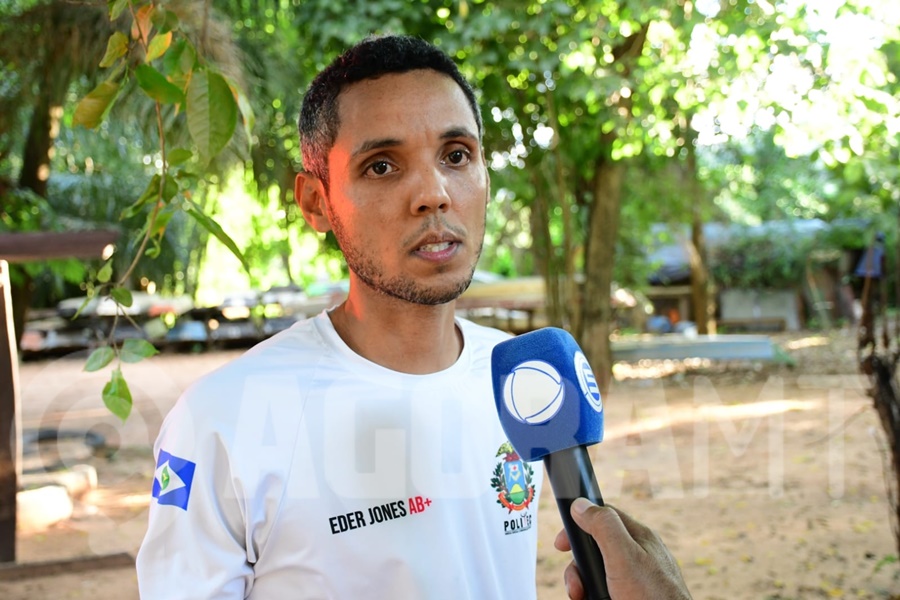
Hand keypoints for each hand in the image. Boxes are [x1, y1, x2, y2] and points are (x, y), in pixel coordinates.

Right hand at [553, 498, 691, 599]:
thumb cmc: (653, 596)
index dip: (579, 525)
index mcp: (639, 537)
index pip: (604, 517)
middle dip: (579, 567)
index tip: (561, 545)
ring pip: (599, 574)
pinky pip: (605, 591)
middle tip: (576, 587)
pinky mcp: (631, 595)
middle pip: (596, 549)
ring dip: (583, 587)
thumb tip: (581, 504)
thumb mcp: (624, 555)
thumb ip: (604, 527)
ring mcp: (636, 579)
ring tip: (582, 598)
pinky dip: (594, 596)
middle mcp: (638, 556)